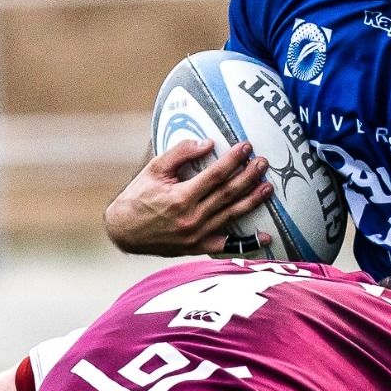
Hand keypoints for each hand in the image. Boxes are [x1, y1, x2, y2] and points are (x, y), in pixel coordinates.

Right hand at [104, 139, 272, 255]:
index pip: (215, 175)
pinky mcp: (197, 247)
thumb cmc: (138, 196)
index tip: (246, 147)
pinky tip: (266, 237)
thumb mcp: (154, 169)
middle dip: (248, 176)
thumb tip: (207, 143)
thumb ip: (180, 153)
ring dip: (252, 201)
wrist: (123, 231)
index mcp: (181, 197)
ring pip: (231, 215)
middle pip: (228, 194)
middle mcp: (192, 218)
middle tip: (263, 163)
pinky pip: (226, 245)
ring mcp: (196, 235)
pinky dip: (247, 242)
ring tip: (268, 187)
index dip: (233, 160)